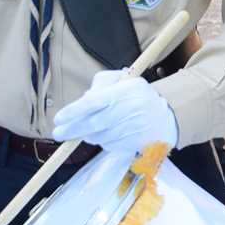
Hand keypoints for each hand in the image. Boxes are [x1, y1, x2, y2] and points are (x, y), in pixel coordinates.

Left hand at [51, 71, 177, 156]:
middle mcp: (124, 113)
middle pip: (91, 124)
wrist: (165, 117)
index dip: (73, 111)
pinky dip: (102, 141)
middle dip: (71, 130)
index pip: (92, 103)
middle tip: (58, 133)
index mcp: (121, 94)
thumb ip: (102, 83)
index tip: (59, 118)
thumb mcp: (124, 79)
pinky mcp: (130, 145)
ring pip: (97, 137)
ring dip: (87, 135)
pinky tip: (107, 133)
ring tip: (87, 129)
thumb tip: (83, 98)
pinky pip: (108, 145)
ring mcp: (128, 131)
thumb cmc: (139, 96)